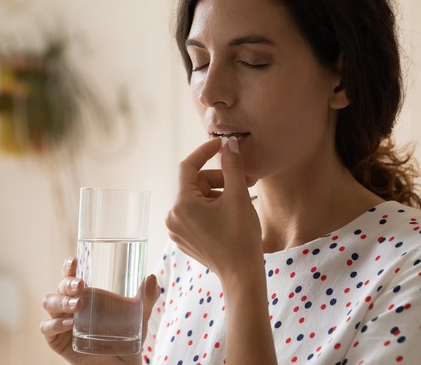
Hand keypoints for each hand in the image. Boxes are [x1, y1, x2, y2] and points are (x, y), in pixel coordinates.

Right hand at [40, 257, 160, 363]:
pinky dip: (54, 324)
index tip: (74, 260)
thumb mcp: (139, 316)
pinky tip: (69, 324)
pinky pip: (47, 329)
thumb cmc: (126, 337)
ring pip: (49, 303)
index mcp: (86, 295)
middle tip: (81, 286)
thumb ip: (147, 298)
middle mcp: (71, 305)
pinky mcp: (58, 341)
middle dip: (67, 284)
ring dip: (60, 301)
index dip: (69, 267)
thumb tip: (152, 277)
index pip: (72, 276)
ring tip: (77, 305)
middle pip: (60, 287)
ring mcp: (62, 322)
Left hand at [166, 137, 262, 281]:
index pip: (188, 167)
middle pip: (195, 184)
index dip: (205, 151)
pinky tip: (232, 214)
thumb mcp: (239, 196)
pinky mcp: (184, 239)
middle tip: (247, 180)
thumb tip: (230, 144)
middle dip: (221, 179)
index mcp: (182, 204)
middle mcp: (173, 216)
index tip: (222, 144)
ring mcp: (177, 230)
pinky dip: (212, 208)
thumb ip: (232, 166)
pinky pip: (195, 214)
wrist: (242, 276)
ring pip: (197, 199)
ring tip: (243, 200)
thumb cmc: (241, 237)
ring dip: (218, 193)